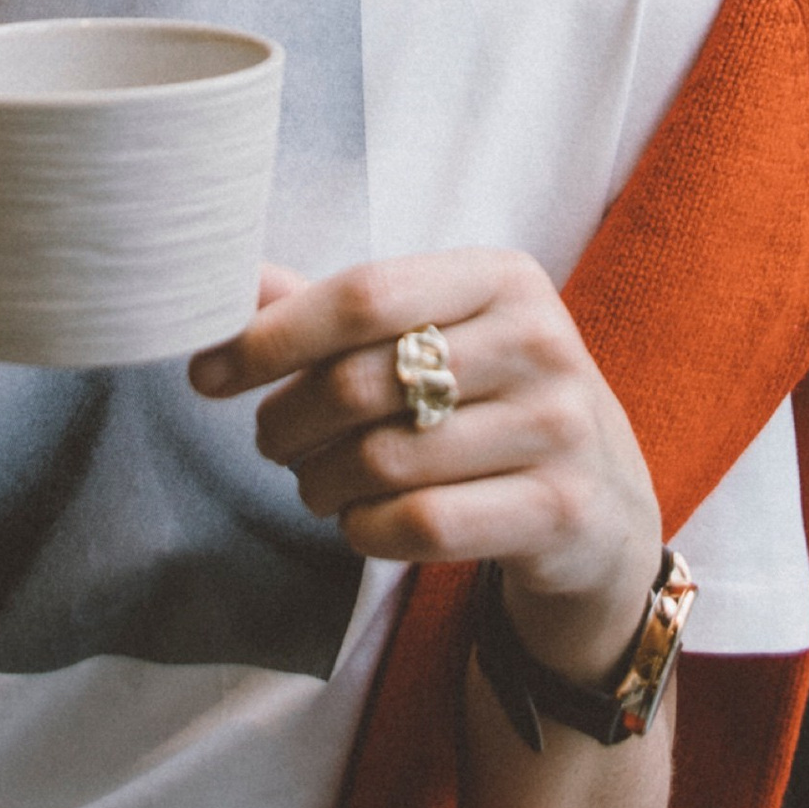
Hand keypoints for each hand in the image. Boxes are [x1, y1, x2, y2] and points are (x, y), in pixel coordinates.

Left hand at [190, 254, 664, 681]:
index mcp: (502, 277)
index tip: (206, 374)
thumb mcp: (432, 337)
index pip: (363, 294)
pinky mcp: (559, 509)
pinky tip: (365, 523)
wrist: (602, 502)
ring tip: (320, 485)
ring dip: (322, 484)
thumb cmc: (490, 403)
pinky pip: (420, 525)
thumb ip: (336, 309)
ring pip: (383, 461)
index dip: (270, 336)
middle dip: (287, 423)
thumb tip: (231, 281)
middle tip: (272, 443)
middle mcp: (540, 340)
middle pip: (361, 382)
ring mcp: (559, 427)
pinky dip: (366, 531)